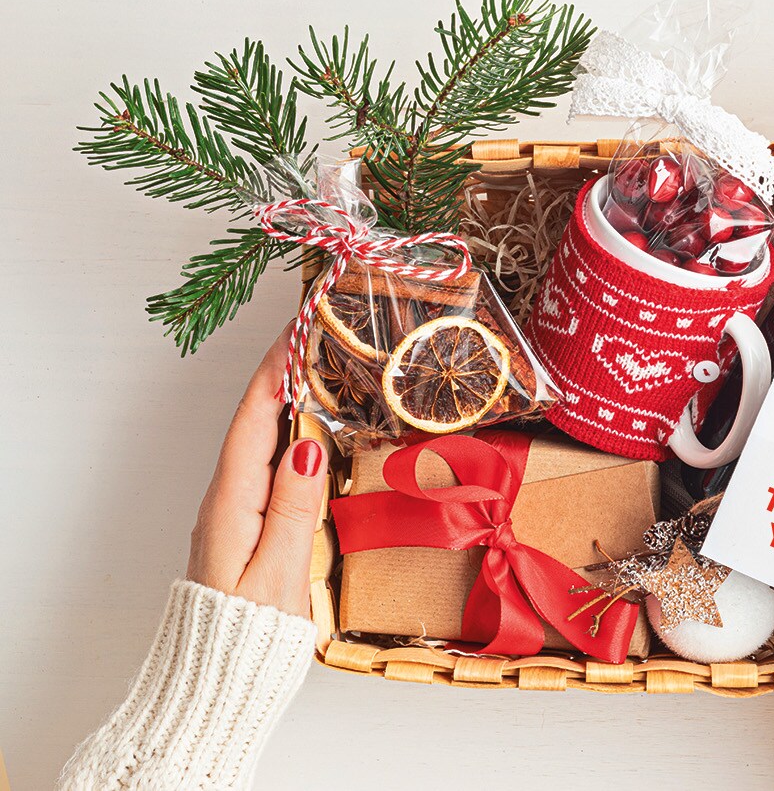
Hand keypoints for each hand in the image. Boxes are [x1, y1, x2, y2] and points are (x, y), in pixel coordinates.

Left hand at [187, 326, 328, 616]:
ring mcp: (233, 514)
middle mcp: (226, 500)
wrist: (215, 683)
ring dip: (289, 403)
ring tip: (324, 370)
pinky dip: (289, 438)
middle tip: (320, 334)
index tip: (299, 325)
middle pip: (256, 421)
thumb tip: (306, 446)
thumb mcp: (279, 573)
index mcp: (233, 503)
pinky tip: (314, 436)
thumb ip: (295, 508)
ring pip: (262, 444)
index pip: (255, 417)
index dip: (276, 367)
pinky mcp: (245, 529)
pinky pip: (267, 468)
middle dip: (286, 372)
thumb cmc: (248, 638)